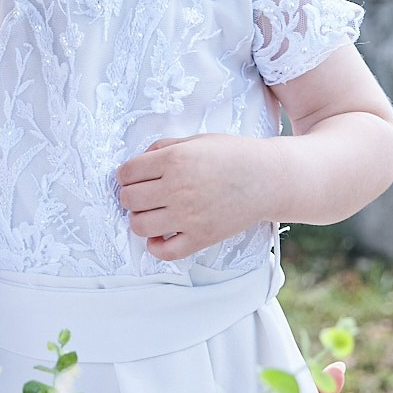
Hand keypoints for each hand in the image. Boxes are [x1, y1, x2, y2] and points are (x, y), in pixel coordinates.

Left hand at [115, 133, 277, 260]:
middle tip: (141, 194)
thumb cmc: (234, 155)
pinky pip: (164, 252)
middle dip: (130, 196)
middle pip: (128, 199)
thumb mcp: (196, 140)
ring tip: (151, 213)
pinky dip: (155, 247)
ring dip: (139, 219)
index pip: (127, 173)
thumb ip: (164, 147)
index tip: (132, 177)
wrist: (268, 178)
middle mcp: (177, 188)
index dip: (125, 175)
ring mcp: (188, 216)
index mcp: (174, 160)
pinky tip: (161, 235)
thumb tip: (138, 162)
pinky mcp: (200, 237)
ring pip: (139, 226)